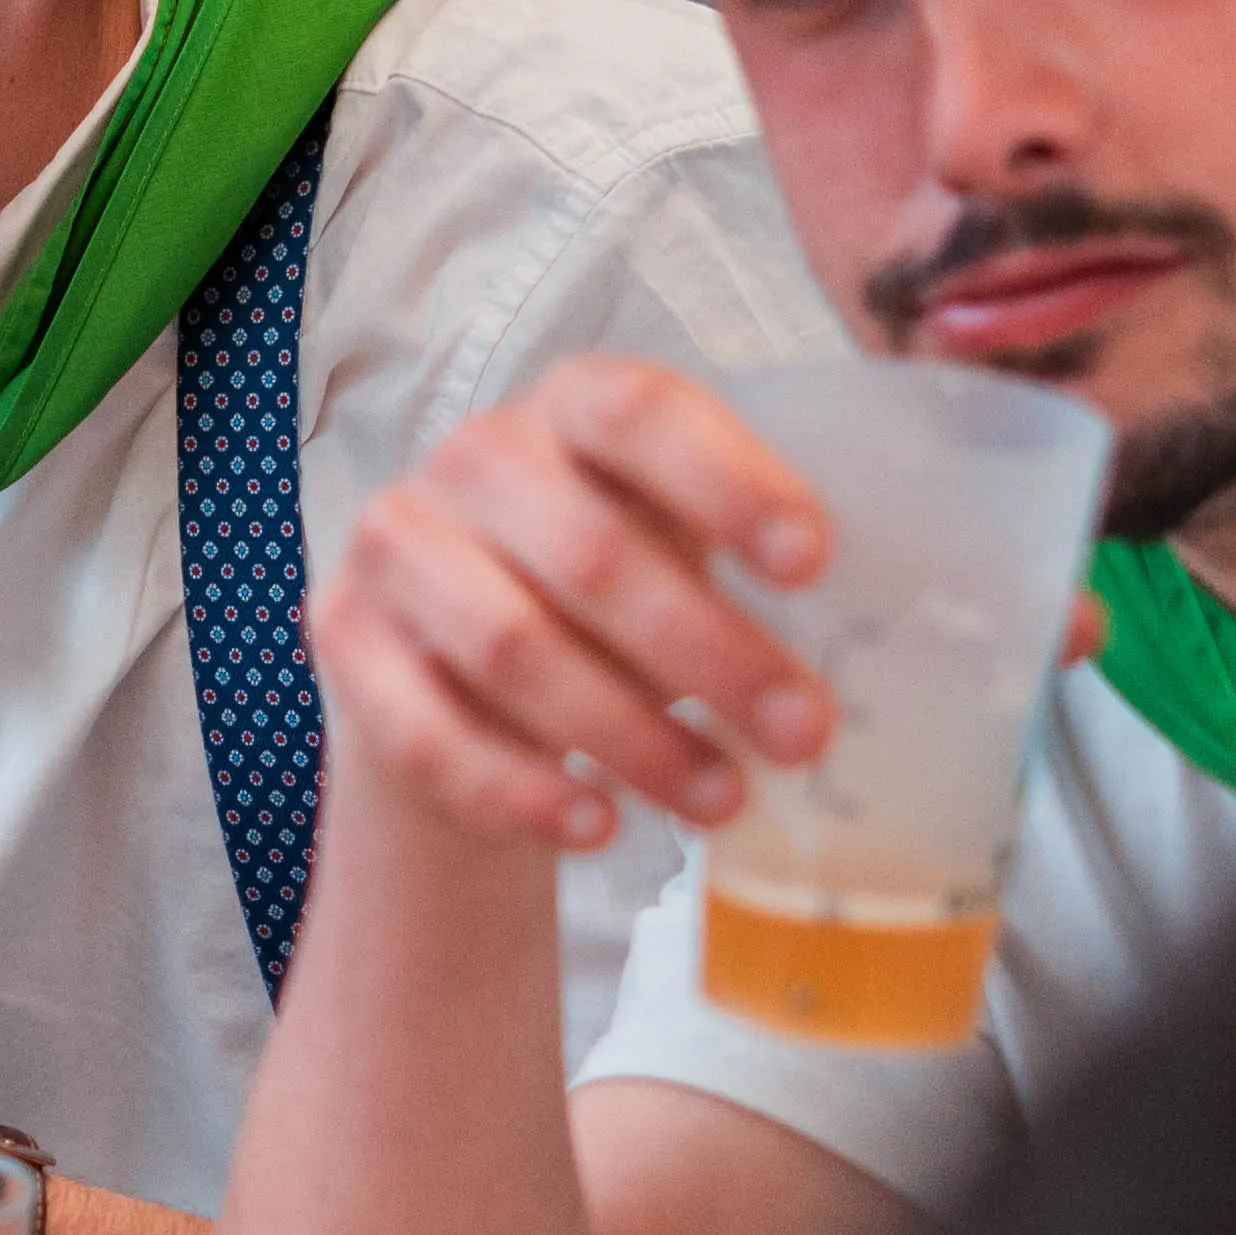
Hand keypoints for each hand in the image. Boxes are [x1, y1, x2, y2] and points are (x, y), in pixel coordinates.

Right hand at [309, 353, 838, 856]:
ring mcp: (396, 545)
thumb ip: (750, 564)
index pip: (640, 413)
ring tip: (721, 799)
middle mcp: (472, 458)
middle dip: (710, 654)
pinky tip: (598, 828)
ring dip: (629, 737)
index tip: (814, 564)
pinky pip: (430, 730)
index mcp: (572, 406)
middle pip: (587, 553)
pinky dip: (521, 790)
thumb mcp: (677, 547)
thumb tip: (891, 646)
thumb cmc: (607, 596)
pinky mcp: (344, 639)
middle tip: (803, 734)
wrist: (457, 664)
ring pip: (512, 648)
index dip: (728, 482)